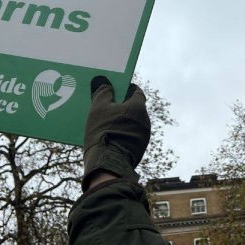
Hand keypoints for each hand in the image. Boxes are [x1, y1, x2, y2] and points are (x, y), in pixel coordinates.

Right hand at [82, 76, 150, 190]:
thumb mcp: (99, 108)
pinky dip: (121, 133)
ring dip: (121, 120)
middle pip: (133, 107)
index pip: (136, 91)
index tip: (114, 88)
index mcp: (138, 107)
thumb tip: (103, 80)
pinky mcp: (139, 149)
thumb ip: (103, 92)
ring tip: (104, 122)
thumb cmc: (103, 131)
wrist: (108, 164)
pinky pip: (129, 136)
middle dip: (121, 105)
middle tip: (106, 105)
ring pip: (131, 123)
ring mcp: (144, 136)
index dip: (125, 88)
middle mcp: (145, 120)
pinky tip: (107, 136)